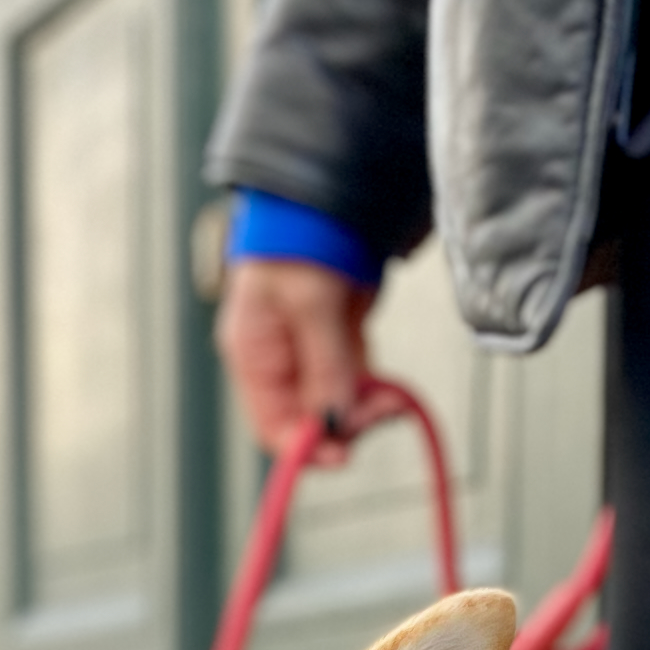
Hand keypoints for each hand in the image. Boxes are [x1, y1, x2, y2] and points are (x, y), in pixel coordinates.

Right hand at [216, 257, 377, 469]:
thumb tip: (333, 423)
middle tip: (386, 412)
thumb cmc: (302, 237)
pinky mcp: (337, 340)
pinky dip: (373, 392)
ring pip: (337, 406)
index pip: (271, 424)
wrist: (326, 193)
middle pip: (308, 421)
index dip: (304, 448)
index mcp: (254, 353)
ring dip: (366, 410)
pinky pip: (355, 383)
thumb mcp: (312, 302)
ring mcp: (308, 352)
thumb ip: (324, 365)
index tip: (343, 456)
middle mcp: (277, 361)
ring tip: (395, 399)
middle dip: (346, 424)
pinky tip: (392, 391)